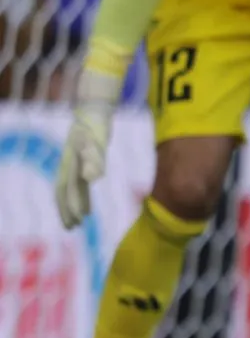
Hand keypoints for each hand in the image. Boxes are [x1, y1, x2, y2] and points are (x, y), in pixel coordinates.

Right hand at [55, 68, 120, 229]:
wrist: (94, 110)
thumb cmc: (96, 125)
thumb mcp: (97, 140)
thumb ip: (94, 159)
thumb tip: (92, 179)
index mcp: (70, 162)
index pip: (68, 188)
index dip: (71, 204)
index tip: (77, 220)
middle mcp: (69, 165)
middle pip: (64, 192)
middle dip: (66, 210)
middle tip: (71, 228)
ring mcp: (74, 164)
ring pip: (71, 190)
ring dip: (73, 206)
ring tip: (78, 222)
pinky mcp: (82, 162)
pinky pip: (79, 184)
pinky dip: (82, 197)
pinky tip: (88, 207)